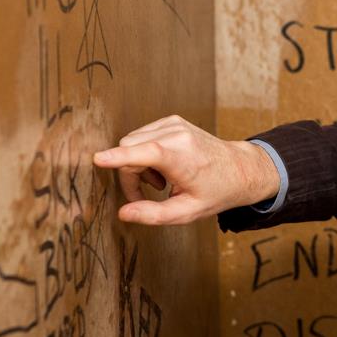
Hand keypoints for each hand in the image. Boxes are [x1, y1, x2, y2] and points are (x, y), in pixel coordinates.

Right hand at [92, 114, 279, 223]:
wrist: (240, 169)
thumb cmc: (216, 192)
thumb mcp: (187, 212)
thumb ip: (154, 215)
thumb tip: (124, 213)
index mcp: (181, 157)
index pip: (143, 153)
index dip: (117, 157)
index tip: (97, 159)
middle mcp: (176, 134)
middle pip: (129, 150)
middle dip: (129, 174)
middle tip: (149, 193)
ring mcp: (174, 124)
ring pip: (132, 142)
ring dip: (138, 164)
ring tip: (163, 181)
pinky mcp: (171, 121)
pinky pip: (142, 137)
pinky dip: (146, 154)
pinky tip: (166, 167)